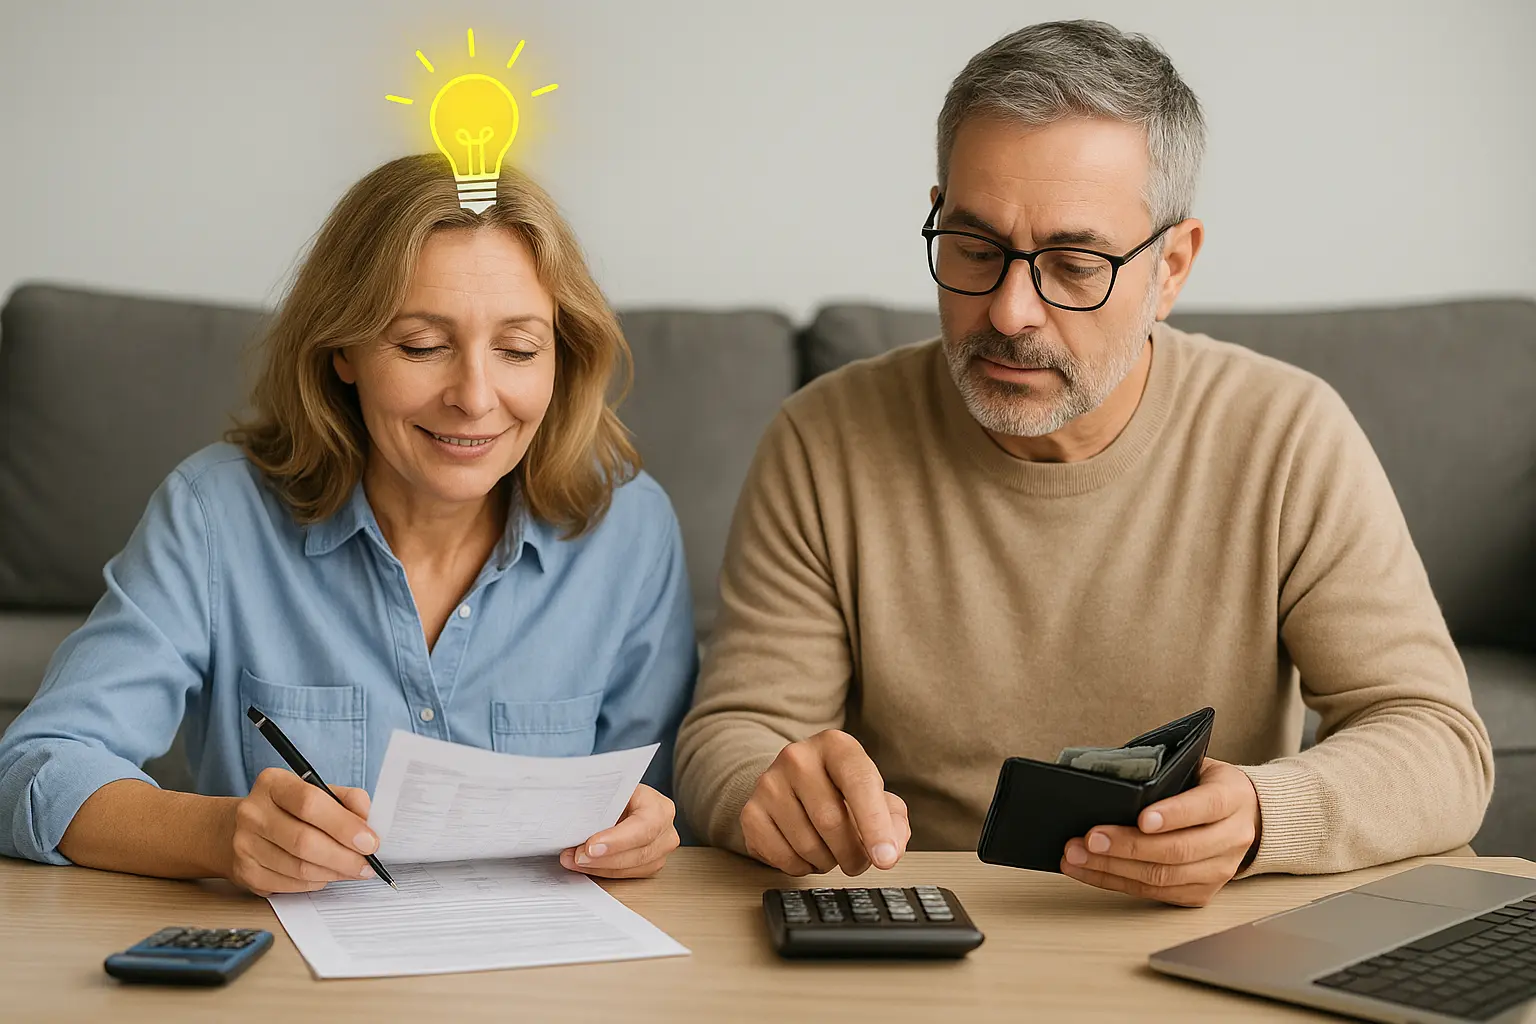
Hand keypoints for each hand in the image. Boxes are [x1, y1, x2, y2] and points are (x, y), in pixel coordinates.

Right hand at [224, 768, 378, 895]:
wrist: (243, 828)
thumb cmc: (290, 808)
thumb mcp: (318, 791)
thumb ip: (348, 800)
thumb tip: (369, 823)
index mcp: (273, 783)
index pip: (310, 803)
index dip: (344, 825)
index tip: (370, 841)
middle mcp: (253, 813)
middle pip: (304, 841)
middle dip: (344, 857)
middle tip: (367, 864)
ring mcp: (245, 844)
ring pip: (299, 868)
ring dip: (334, 873)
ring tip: (352, 869)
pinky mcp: (246, 872)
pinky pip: (290, 884)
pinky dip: (316, 882)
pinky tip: (326, 874)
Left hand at [560, 784, 678, 878]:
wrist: (627, 802)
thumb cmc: (619, 795)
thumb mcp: (611, 791)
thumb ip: (599, 803)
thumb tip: (572, 816)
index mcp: (659, 807)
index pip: (644, 826)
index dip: (617, 840)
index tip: (591, 847)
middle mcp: (665, 830)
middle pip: (639, 853)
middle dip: (604, 858)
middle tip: (577, 856)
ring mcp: (661, 850)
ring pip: (633, 868)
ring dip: (600, 867)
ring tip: (575, 860)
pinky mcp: (651, 865)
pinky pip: (628, 875)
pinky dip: (604, 871)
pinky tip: (586, 865)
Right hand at [740, 730, 910, 875]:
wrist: (793, 783)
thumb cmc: (841, 791)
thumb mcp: (876, 795)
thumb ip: (893, 820)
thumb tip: (889, 851)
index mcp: (835, 745)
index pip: (859, 784)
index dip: (875, 826)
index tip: (885, 859)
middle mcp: (797, 757)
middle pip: (831, 821)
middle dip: (853, 855)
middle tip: (859, 862)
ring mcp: (769, 783)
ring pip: (807, 844)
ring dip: (828, 862)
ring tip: (831, 851)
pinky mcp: (751, 812)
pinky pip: (783, 857)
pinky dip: (803, 867)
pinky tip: (807, 854)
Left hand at [1061, 758, 1261, 906]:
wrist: (1245, 814)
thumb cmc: (1206, 785)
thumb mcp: (1194, 765)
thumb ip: (1163, 773)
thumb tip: (1108, 784)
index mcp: (1231, 798)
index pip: (1204, 806)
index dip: (1173, 815)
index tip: (1141, 818)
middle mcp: (1231, 838)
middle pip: (1178, 849)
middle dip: (1129, 846)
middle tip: (1090, 839)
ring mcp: (1219, 870)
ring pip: (1164, 876)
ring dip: (1113, 869)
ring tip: (1077, 856)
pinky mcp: (1202, 893)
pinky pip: (1155, 893)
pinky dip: (1116, 882)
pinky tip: (1089, 871)